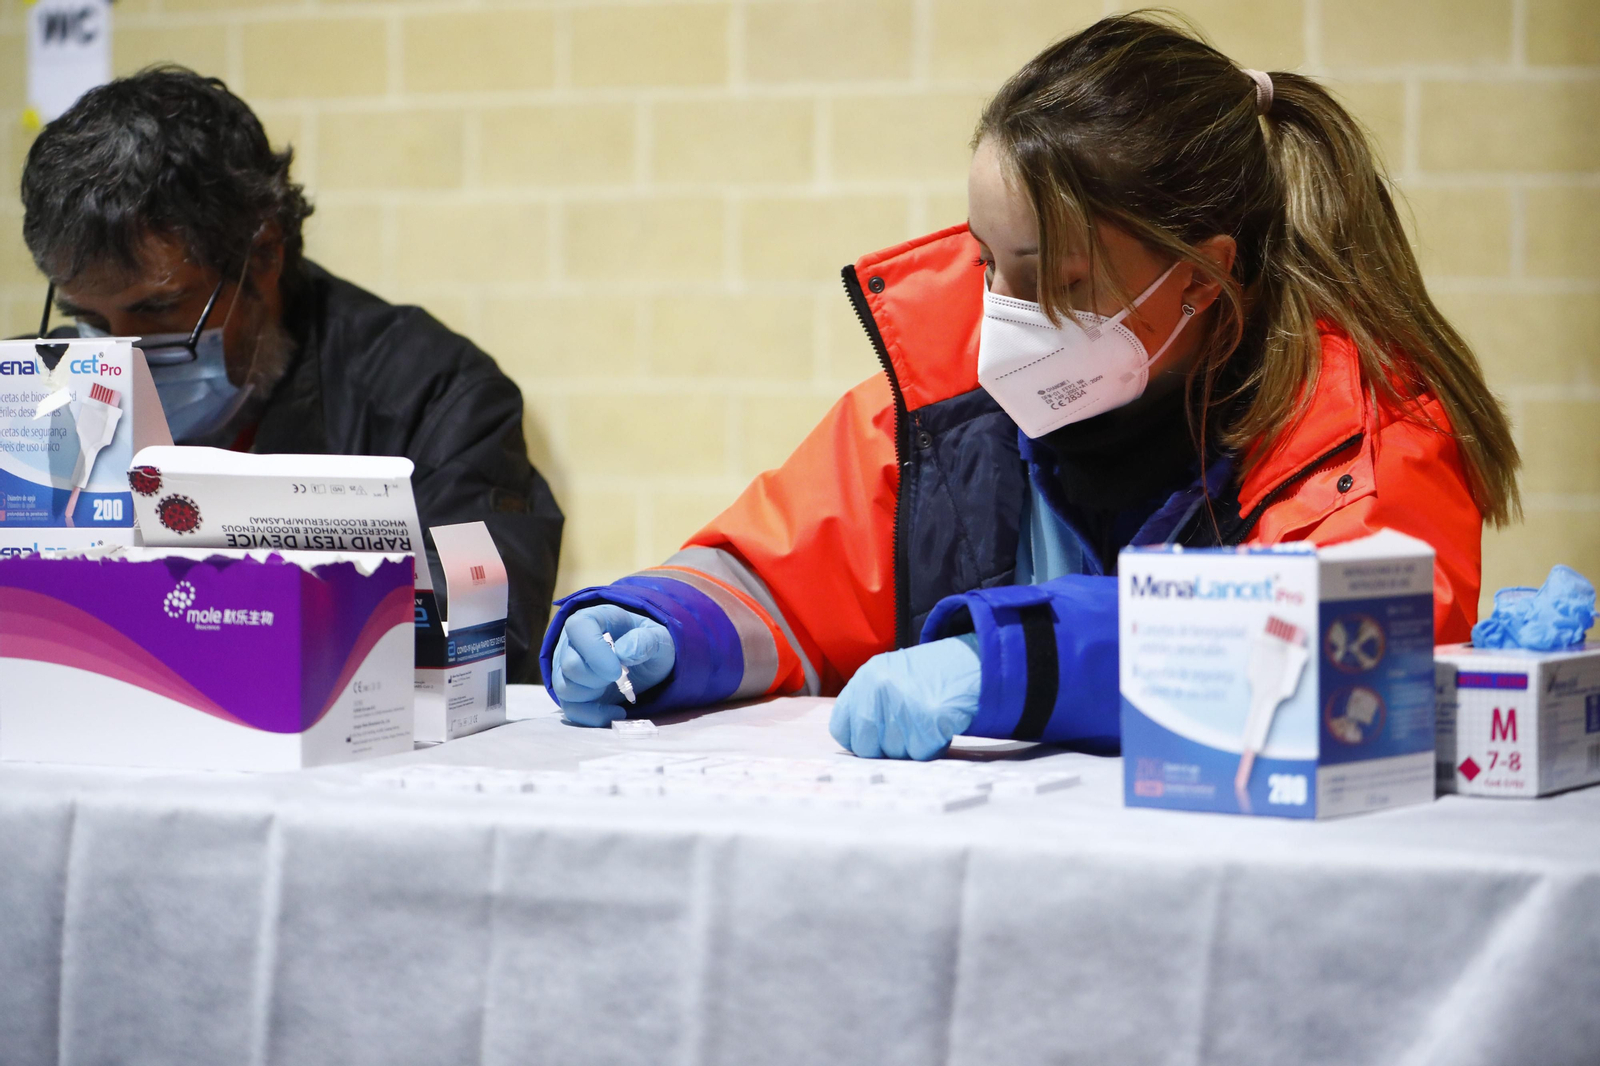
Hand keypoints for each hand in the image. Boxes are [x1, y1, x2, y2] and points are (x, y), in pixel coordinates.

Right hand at [551, 605, 675, 726]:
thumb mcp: (658, 636)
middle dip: (599, 678)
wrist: (644, 658)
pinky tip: (616, 711)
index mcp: (593, 619)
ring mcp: (567, 668)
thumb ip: (646, 640)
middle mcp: (572, 642)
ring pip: (564, 687)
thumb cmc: (646, 641)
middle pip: (570, 665)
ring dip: (594, 695)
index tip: (617, 670)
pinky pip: (570, 709)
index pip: (578, 627)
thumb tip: (624, 653)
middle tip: (621, 676)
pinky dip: (593, 716)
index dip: (594, 650)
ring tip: (616, 686)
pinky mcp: (571, 692)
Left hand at [828, 634, 980, 759]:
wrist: (970, 663)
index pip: (841, 728)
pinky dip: (932, 747)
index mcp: (864, 679)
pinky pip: (921, 753)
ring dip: (911, 746)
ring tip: (924, 722)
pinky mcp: (927, 720)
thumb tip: (855, 742)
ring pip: (894, 753)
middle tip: (905, 733)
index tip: (873, 738)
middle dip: (885, 748)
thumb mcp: (887, 676)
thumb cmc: (928, 676)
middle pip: (865, 747)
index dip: (858, 739)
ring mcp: (901, 704)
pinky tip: (939, 727)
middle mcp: (878, 690)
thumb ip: (866, 704)